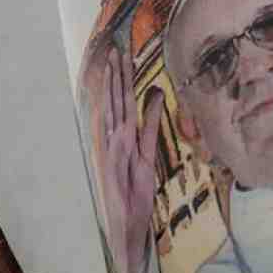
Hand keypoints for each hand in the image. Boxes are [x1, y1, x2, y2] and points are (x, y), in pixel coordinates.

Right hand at [96, 44, 164, 272]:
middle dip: (116, 75)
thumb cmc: (135, 191)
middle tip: (117, 49)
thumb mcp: (148, 152)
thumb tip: (156, 96)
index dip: (121, 78)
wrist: (126, 223)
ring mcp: (116, 150)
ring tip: (116, 64)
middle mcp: (116, 139)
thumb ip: (151, 125)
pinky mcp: (122, 163)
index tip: (121, 56)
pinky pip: (129, 137)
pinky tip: (128, 100)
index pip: (122, 102)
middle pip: (117, 101)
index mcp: (121, 136)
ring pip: (117, 112)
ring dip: (115, 88)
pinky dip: (128, 118)